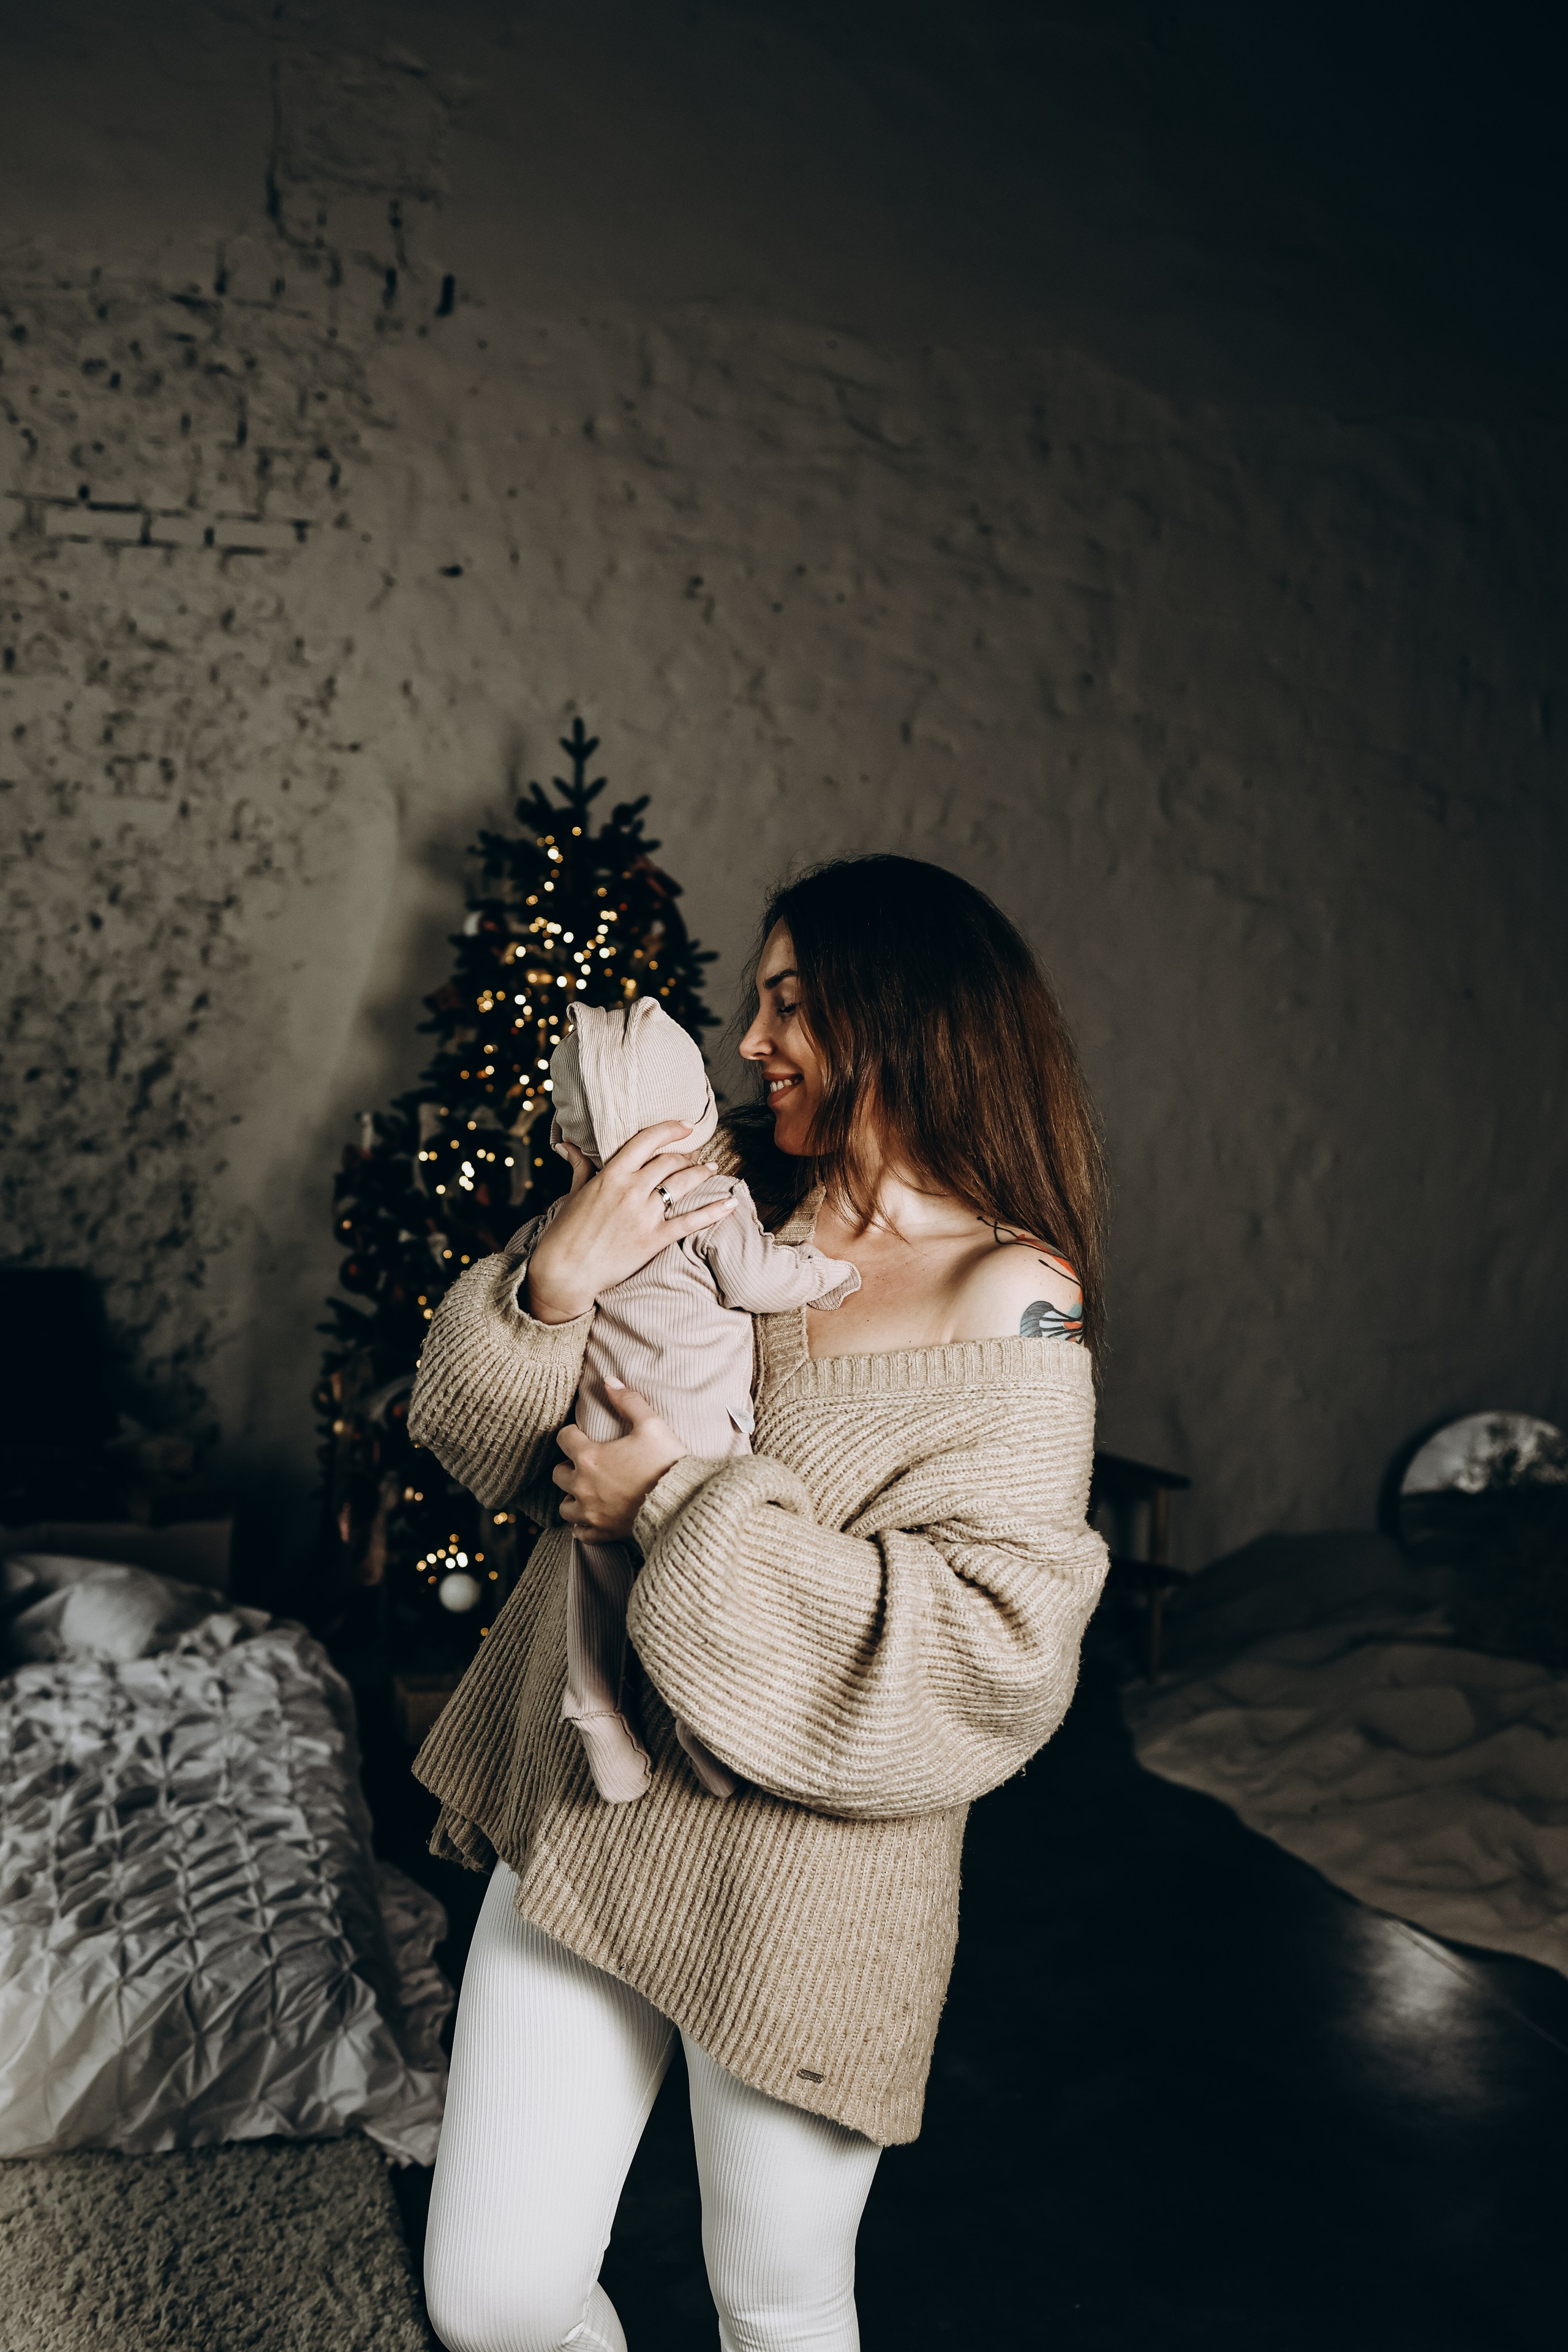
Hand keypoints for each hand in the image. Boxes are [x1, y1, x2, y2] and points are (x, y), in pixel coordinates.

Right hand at [526, 1121, 733, 1323]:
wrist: (564, 1272)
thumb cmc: (565, 1233)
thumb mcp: (574, 1194)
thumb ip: (580, 1167)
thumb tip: (567, 1145)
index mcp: (611, 1175)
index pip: (647, 1140)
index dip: (671, 1129)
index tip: (687, 1126)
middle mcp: (631, 1189)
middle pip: (669, 1162)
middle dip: (688, 1156)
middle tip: (697, 1157)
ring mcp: (644, 1214)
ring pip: (683, 1184)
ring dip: (702, 1174)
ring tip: (712, 1170)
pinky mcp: (654, 1239)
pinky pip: (690, 1221)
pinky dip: (714, 1211)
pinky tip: (730, 1203)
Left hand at [553, 1381, 688, 1540]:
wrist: (684, 1503)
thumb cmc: (667, 1462)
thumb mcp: (652, 1425)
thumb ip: (628, 1400)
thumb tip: (608, 1380)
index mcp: (590, 1457)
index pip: (563, 1438)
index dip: (573, 1433)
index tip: (584, 1435)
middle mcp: (584, 1486)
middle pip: (557, 1474)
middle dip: (568, 1466)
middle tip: (587, 1464)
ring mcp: (591, 1513)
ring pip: (564, 1506)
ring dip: (572, 1497)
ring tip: (587, 1491)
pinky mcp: (603, 1532)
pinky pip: (580, 1533)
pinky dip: (582, 1526)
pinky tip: (592, 1517)